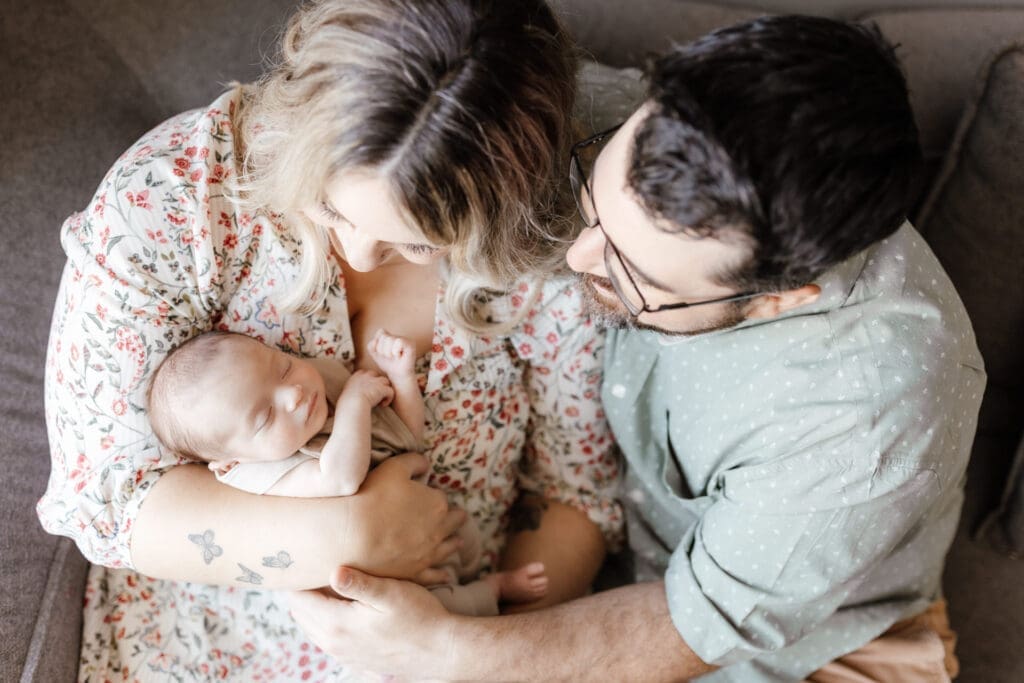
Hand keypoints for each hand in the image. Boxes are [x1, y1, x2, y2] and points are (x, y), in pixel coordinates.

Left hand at [288, 567, 453, 678]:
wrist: (441, 651)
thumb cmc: (420, 617)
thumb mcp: (391, 594)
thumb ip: (359, 584)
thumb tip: (332, 570)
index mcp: (337, 624)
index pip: (299, 598)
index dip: (296, 576)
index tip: (299, 556)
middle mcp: (334, 643)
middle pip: (301, 613)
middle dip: (302, 589)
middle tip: (307, 564)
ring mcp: (344, 654)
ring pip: (312, 627)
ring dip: (313, 606)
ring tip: (321, 581)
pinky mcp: (355, 660)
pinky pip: (327, 639)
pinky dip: (325, 623)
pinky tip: (339, 608)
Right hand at [340, 368, 393, 407]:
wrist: (352, 404)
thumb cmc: (347, 402)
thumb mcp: (346, 392)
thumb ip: (352, 390)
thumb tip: (355, 395)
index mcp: (357, 376)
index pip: (365, 372)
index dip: (369, 380)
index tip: (367, 390)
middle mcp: (367, 376)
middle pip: (377, 375)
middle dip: (378, 383)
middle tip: (375, 395)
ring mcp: (376, 381)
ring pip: (386, 381)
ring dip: (384, 390)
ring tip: (380, 400)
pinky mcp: (382, 388)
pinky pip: (391, 391)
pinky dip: (388, 399)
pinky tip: (382, 405)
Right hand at [343, 453, 466, 584]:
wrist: (352, 535)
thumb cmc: (372, 496)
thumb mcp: (394, 467)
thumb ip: (415, 461)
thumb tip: (426, 465)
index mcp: (437, 504)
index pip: (440, 497)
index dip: (432, 495)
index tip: (426, 496)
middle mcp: (438, 530)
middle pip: (452, 522)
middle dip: (455, 518)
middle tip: (459, 516)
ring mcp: (427, 554)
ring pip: (448, 547)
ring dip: (454, 543)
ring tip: (459, 542)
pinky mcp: (414, 573)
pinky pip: (434, 576)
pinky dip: (442, 575)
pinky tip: (447, 576)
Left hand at [367, 328, 416, 380]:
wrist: (397, 375)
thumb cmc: (387, 363)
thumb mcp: (374, 354)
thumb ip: (371, 345)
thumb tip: (376, 340)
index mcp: (391, 335)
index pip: (380, 331)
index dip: (378, 344)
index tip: (383, 353)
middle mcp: (399, 335)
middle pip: (384, 336)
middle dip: (382, 350)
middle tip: (389, 357)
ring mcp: (406, 339)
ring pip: (389, 339)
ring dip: (388, 352)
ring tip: (394, 357)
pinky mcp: (411, 344)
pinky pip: (399, 342)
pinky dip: (395, 351)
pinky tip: (399, 357)